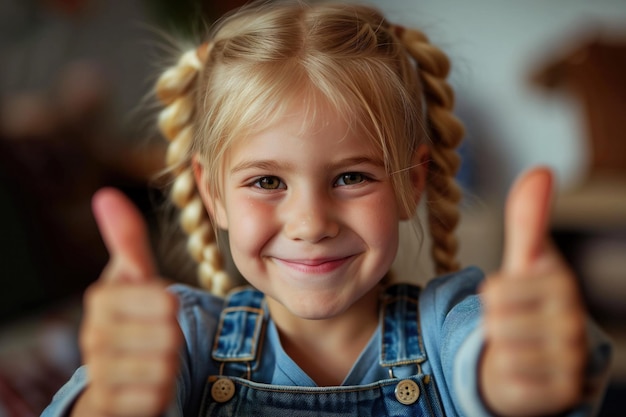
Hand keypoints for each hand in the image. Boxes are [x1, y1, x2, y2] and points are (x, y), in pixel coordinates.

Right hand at [72, 188, 180, 416]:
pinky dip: (160, 393)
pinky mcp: (106, 406)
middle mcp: (93, 337)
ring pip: (165, 368)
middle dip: (174, 338)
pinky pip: (154, 398)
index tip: (160, 310)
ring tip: (154, 361)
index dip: (172, 308)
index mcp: (102, 300)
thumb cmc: (132, 318)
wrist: (117, 375)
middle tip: (160, 339)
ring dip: (170, 366)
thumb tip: (105, 194)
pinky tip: (147, 387)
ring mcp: (98, 374)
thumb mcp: (134, 277)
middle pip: (169, 336)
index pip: (165, 302)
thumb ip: (126, 239)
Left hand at [480, 167, 586, 416]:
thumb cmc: (529, 303)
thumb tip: (541, 169)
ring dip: (501, 349)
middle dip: (495, 323)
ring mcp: (571, 359)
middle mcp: (575, 322)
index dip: (492, 295)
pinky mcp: (563, 391)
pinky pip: (510, 379)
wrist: (540, 355)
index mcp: (563, 284)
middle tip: (515, 324)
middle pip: (494, 320)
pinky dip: (507, 376)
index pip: (494, 290)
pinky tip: (525, 369)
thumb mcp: (526, 261)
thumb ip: (529, 220)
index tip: (516, 297)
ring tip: (519, 344)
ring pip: (501, 350)